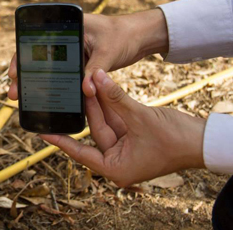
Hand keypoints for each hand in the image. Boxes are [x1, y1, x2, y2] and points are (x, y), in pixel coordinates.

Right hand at [8, 9, 168, 99]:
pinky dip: (54, 85)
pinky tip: (47, 98)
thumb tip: (84, 91)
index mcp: (69, 27)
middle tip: (15, 93)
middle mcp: (66, 38)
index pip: (37, 40)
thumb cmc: (125, 35)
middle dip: (25, 75)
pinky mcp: (79, 62)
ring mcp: (72, 51)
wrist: (141, 37)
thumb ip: (95, 71)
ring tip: (25, 99)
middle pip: (39, 57)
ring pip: (49, 68)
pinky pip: (62, 74)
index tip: (14, 73)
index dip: (22, 57)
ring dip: (38, 83)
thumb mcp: (109, 53)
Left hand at [41, 69, 204, 186]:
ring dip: (99, 103)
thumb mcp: (140, 118)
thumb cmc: (175, 141)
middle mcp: (117, 160)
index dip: (60, 141)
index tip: (41, 133)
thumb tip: (95, 77)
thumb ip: (115, 98)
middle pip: (95, 131)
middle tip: (73, 89)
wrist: (203, 141)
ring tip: (87, 84)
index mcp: (115, 168)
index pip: (80, 152)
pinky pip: (117, 119)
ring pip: (106, 122)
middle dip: (87, 108)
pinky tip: (101, 89)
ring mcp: (125, 148)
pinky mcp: (133, 137)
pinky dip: (111, 106)